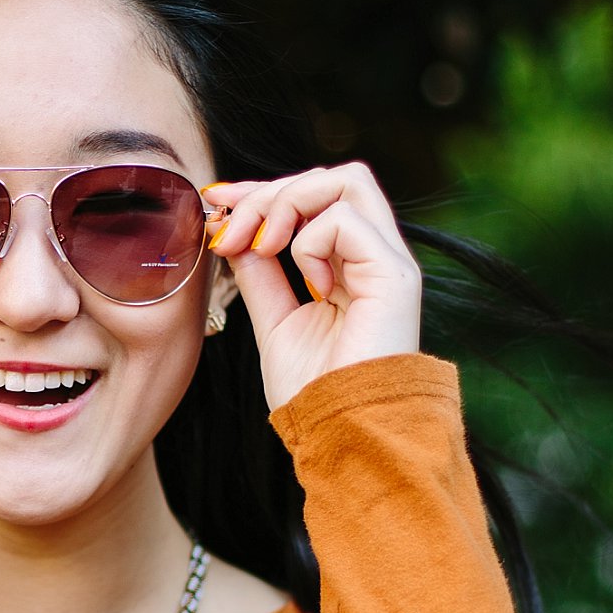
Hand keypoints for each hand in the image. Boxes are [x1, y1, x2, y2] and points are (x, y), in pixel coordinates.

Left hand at [206, 163, 426, 408]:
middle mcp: (376, 255)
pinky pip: (346, 220)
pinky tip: (306, 283)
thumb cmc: (314, 392)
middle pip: (331, 178)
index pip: (316, 197)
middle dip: (268, 193)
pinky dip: (310, 241)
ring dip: (286, 204)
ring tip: (259, 247)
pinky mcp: (396, 275)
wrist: (342, 433)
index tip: (216, 200)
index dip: (263, 191)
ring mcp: (390, 262)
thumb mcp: (273, 321)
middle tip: (228, 231)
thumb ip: (259, 275)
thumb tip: (233, 233)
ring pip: (346, 181)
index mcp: (351, 265)